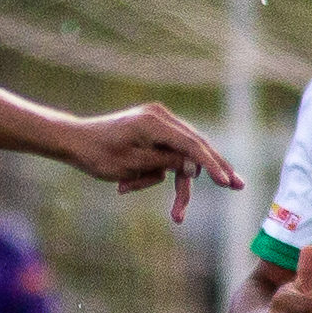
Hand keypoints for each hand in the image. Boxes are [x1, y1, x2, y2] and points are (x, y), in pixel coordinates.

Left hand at [62, 102, 239, 223]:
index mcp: (155, 122)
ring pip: (177, 155)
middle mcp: (160, 116)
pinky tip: (123, 185)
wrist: (73, 141)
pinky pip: (163, 154)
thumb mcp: (133, 165)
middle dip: (212, 170)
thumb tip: (196, 166)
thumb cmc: (98, 155)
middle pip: (195, 146)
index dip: (212, 165)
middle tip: (238, 186)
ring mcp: (156, 121)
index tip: (227, 183)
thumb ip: (166, 163)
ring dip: (162, 180)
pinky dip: (150, 172)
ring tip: (139, 196)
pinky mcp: (151, 130)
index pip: (193, 145)